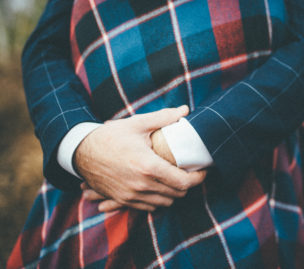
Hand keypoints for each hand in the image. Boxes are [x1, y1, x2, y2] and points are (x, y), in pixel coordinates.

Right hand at [75, 106, 205, 211]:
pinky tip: (158, 186)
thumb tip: (184, 110)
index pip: (183, 182)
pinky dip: (158, 199)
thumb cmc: (110, 136)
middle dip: (187, 184)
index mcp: (148, 166)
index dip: (198, 178)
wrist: (80, 152)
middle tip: (189, 172)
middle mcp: (141, 185)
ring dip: (173, 193)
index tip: (203, 171)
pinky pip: (149, 207)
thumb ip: (163, 118)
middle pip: (177, 194)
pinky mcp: (123, 200)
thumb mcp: (137, 124)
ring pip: (165, 203)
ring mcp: (131, 196)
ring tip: (174, 178)